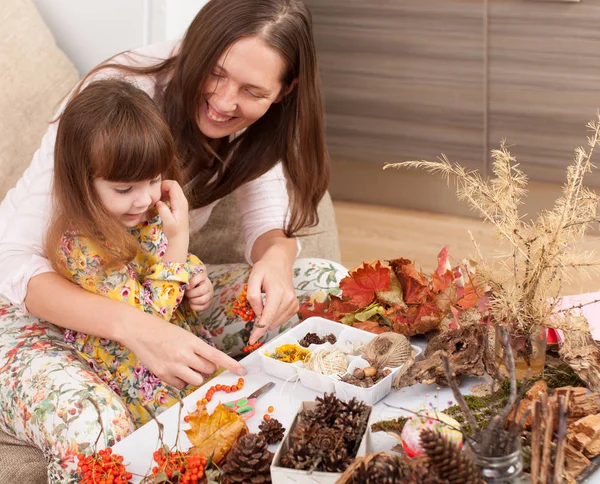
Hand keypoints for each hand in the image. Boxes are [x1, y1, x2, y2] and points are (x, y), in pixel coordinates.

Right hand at [120, 312, 244, 388]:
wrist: (139, 331)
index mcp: (192, 342)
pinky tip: (174, 370)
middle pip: (209, 370)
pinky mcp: (163, 375)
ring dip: (196, 376)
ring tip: (186, 366)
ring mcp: (173, 366)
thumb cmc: (164, 331)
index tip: (242, 370)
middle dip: (208, 368)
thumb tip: (211, 366)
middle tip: (198, 361)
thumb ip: (198, 350)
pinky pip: (182, 385)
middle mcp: (184, 355)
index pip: (216, 356)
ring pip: (197, 380)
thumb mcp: (185, 336)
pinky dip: (182, 381)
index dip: (231, 364)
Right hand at [156, 180, 188, 241]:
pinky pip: (174, 194)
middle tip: (156, 194)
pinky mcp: (181, 204)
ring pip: (174, 188)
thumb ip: (163, 211)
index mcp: (180, 202)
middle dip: (164, 186)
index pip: (173, 185)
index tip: (156, 191)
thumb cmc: (173, 231)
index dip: (163, 184)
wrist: (180, 238)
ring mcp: (183, 202)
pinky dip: (167, 194)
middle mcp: (183, 200)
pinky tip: (162, 201)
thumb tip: (159, 202)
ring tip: (158, 198)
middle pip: (174, 184)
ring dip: (165, 190)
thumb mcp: (168, 222)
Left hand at [186, 271, 213, 311]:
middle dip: (191, 294)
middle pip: (201, 291)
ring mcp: (210, 295)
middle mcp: (208, 286)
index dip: (192, 283)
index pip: (199, 278)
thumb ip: (185, 281)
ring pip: (202, 300)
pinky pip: (202, 307)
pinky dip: (194, 307)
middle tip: (186, 294)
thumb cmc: (192, 284)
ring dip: (193, 301)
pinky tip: (191, 303)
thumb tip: (182, 287)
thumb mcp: (189, 280)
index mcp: (203, 277)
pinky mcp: (209, 303)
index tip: (187, 287)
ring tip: (189, 299)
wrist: (199, 288)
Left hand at [246, 256, 298, 344]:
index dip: (258, 331)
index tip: (251, 341)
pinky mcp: (295, 306)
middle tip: (254, 308)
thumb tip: (257, 314)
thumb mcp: (253, 277)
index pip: (267, 317)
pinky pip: (281, 319)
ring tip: (264, 303)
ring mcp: (293, 303)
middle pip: (271, 322)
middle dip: (260, 321)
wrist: (280, 263)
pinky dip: (273, 317)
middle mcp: (288, 299)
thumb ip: (253, 296)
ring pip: (276, 323)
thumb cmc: (265, 269)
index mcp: (277, 292)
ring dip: (267, 319)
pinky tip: (271, 306)